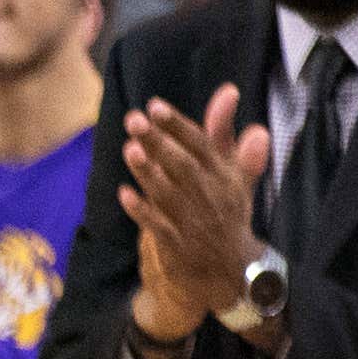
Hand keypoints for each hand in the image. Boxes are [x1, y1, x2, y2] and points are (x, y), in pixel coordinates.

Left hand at [119, 89, 273, 339]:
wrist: (232, 268)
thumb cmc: (226, 210)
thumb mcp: (232, 171)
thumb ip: (223, 132)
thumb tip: (228, 90)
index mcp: (224, 175)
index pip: (201, 145)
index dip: (178, 125)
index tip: (155, 106)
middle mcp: (210, 196)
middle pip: (182, 166)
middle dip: (159, 142)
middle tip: (133, 119)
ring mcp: (193, 222)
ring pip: (169, 194)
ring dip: (148, 173)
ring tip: (129, 148)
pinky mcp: (178, 246)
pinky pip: (158, 227)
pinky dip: (142, 211)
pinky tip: (124, 194)